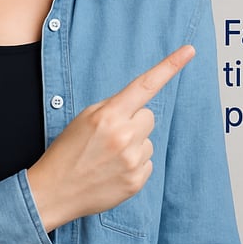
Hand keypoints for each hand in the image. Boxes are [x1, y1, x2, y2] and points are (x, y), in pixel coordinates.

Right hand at [26, 45, 194, 231]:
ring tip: (108, 157)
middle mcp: (124, 136)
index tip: (190, 50)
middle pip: (148, 117)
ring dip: (133, 145)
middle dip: (133, 122)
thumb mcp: (85, 118)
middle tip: (109, 137)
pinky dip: (134, 165)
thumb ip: (115, 107)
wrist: (52, 192)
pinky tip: (113, 171)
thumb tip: (141, 107)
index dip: (170, 66)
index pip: (145, 85)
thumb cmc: (68, 151)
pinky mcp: (136, 182)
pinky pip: (147, 162)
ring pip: (148, 141)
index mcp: (109, 115)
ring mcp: (132, 161)